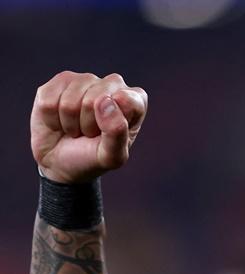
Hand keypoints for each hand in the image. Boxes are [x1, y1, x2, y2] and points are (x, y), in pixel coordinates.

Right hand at [31, 71, 147, 183]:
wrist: (60, 161)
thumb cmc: (92, 158)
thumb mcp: (112, 156)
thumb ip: (117, 132)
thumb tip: (105, 100)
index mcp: (134, 102)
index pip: (128, 100)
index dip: (113, 121)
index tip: (108, 134)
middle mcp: (113, 85)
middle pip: (94, 99)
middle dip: (88, 124)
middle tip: (90, 134)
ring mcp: (85, 80)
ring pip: (69, 101)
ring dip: (69, 123)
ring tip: (76, 129)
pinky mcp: (59, 81)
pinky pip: (48, 100)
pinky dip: (51, 119)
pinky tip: (59, 121)